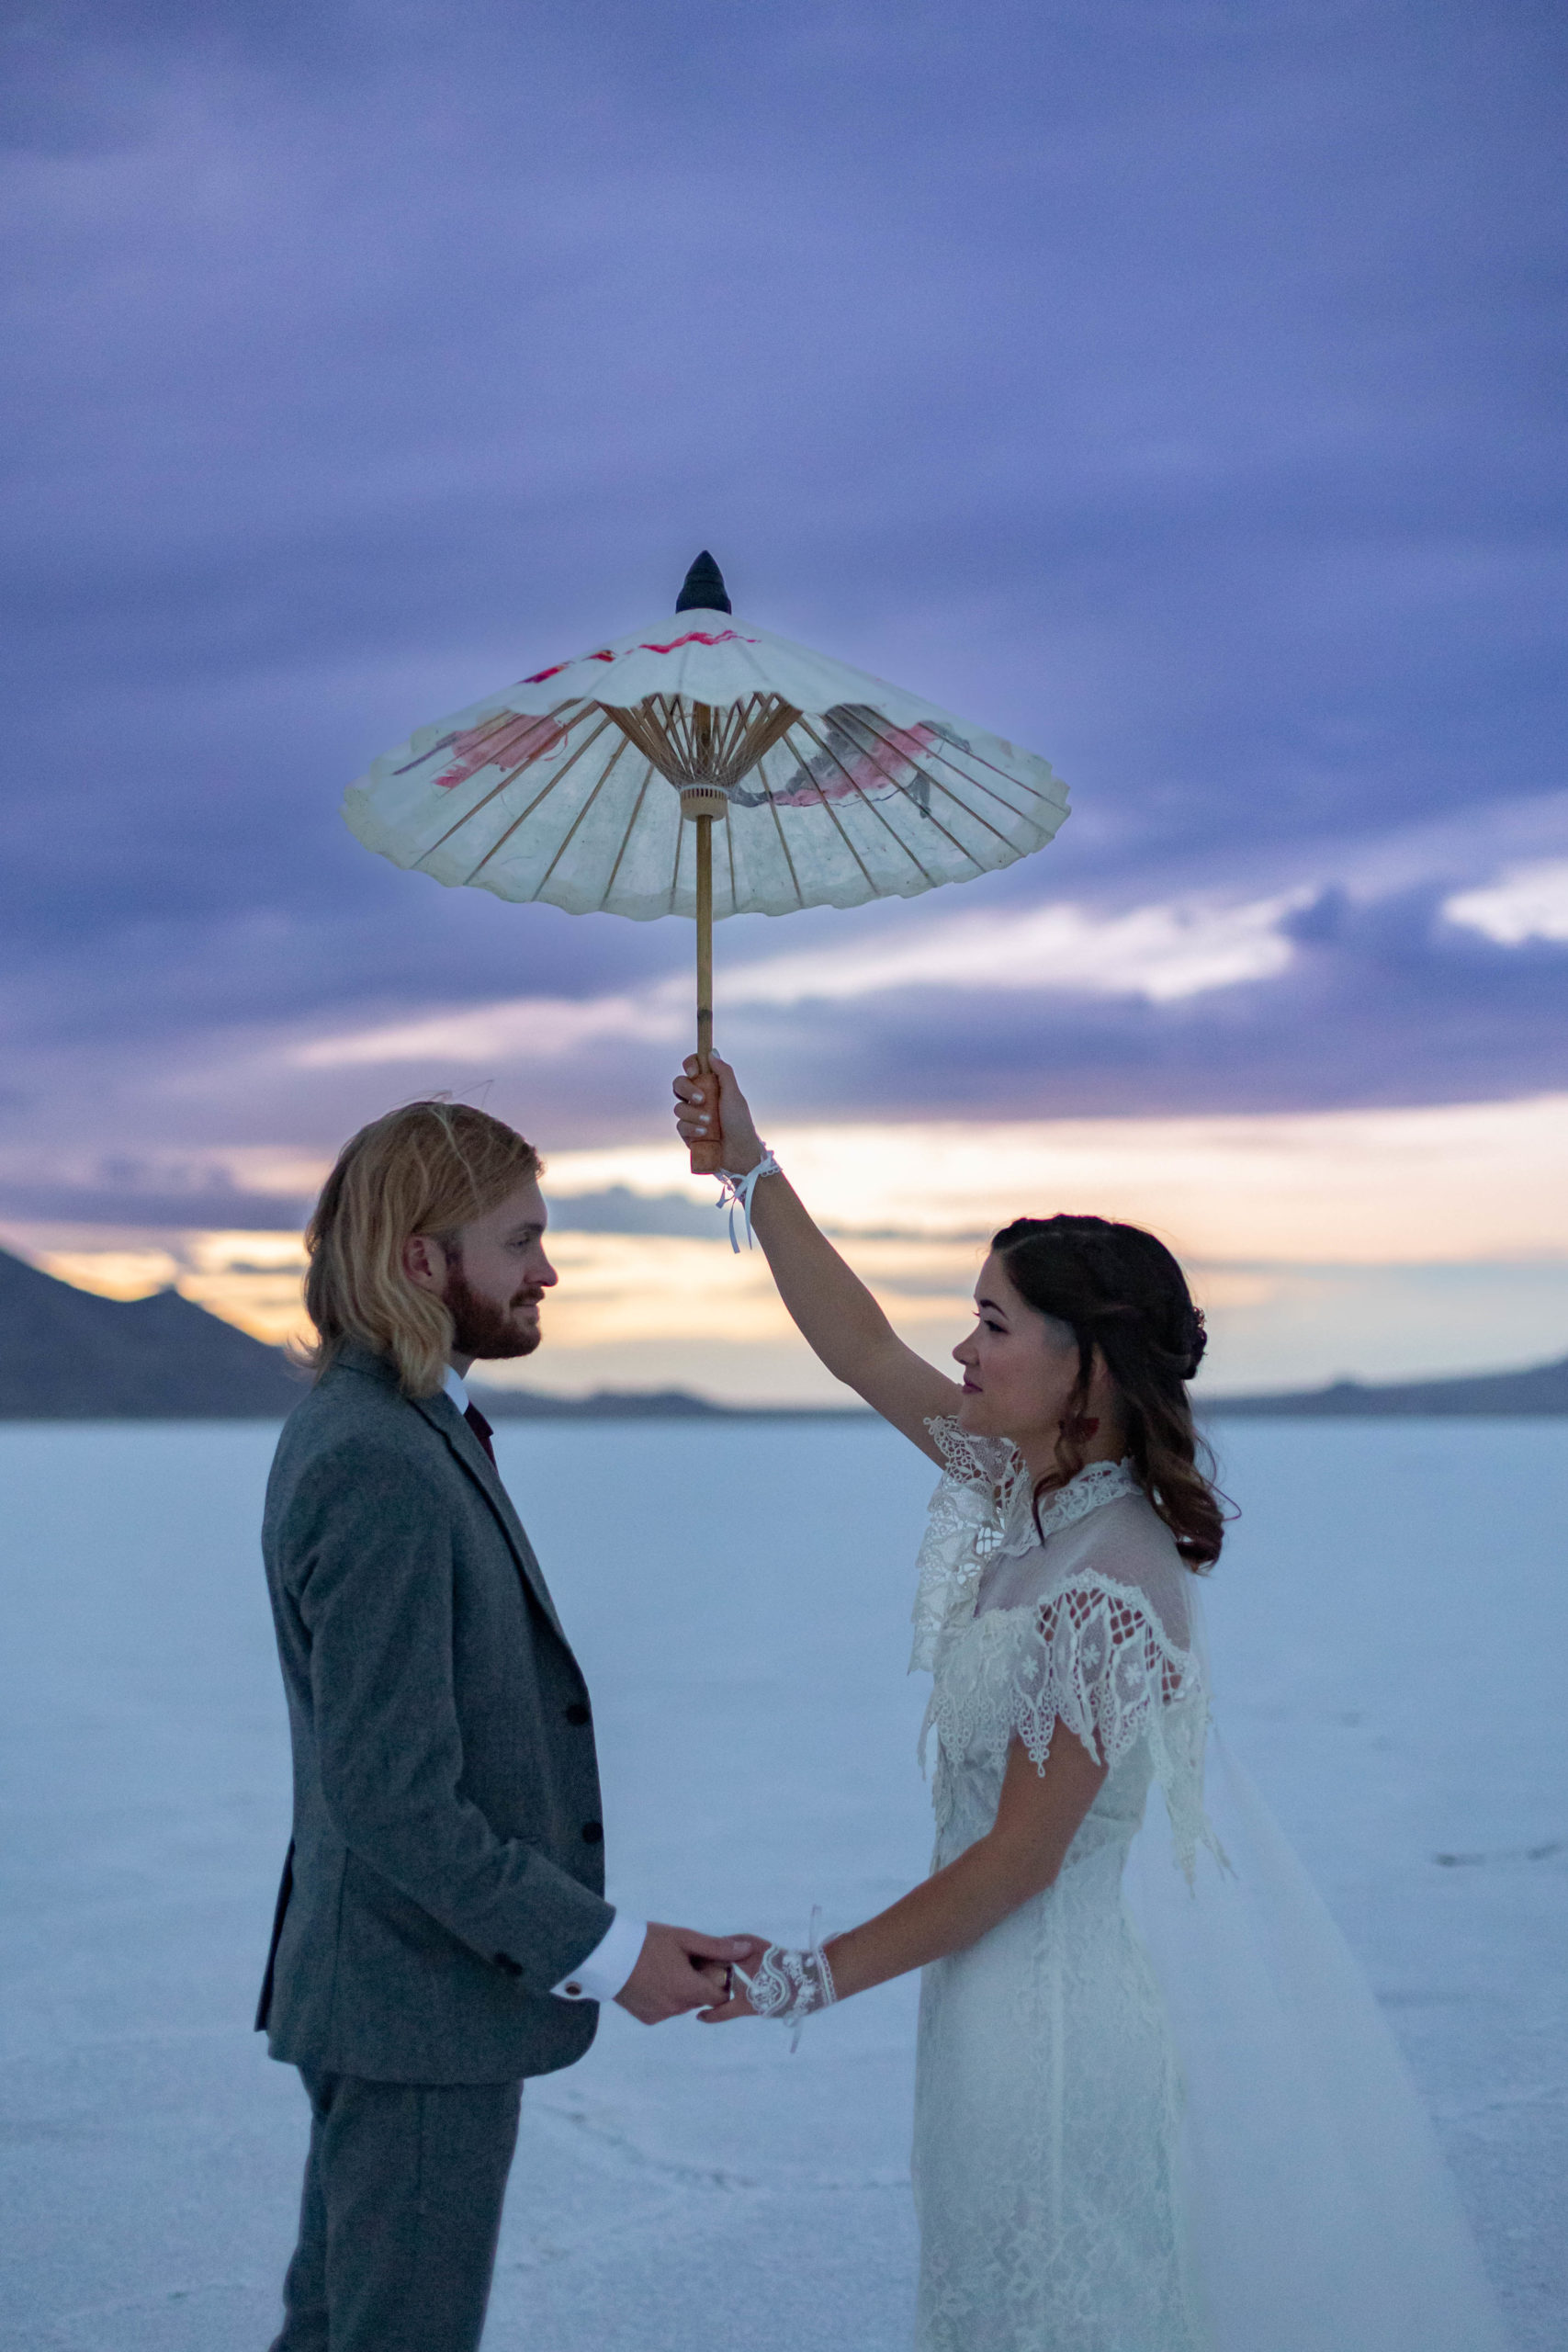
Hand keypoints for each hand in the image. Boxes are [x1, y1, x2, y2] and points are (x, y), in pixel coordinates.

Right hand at [614, 1923, 761, 2025]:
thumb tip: (746, 1949)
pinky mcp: (647, 2018)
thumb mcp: (684, 1939)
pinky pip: (665, 2010)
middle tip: (684, 1961)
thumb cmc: (648, 1941)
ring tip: (666, 1967)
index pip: (719, 1996)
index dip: (718, 1981)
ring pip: (683, 2005)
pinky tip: (653, 1979)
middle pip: (700, 1999)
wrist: (608, 1954)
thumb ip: (717, 1947)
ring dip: (681, 1990)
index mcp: (688, 1989)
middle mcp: (676, 2008)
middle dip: (699, 1983)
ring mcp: (660, 2015)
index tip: (709, 1966)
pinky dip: (665, 1998)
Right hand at [672, 1054, 762, 1172]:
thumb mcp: (734, 1095)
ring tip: (709, 1122)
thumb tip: (711, 1052)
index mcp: (710, 1085)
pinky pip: (680, 1125)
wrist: (740, 1152)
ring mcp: (691, 1115)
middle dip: (687, 1089)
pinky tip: (704, 1132)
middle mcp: (698, 1098)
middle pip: (679, 1084)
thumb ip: (724, 1073)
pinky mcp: (687, 1133)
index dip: (689, 1065)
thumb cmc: (740, 1122)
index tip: (694, 1071)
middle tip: (701, 1098)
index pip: (693, 1067)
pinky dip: (692, 1127)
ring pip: (678, 1106)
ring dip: (694, 1113)